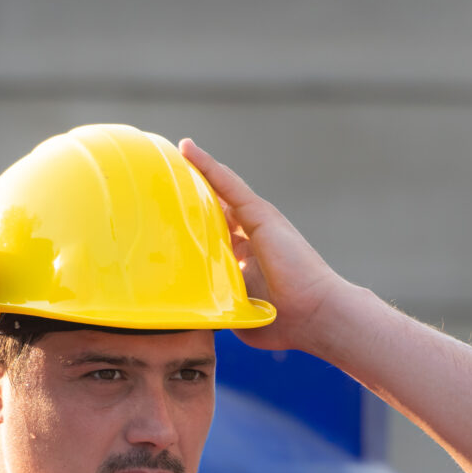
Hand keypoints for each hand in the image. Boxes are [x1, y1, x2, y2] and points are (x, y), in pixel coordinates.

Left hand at [178, 138, 349, 352]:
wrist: (314, 315)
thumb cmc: (282, 322)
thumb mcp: (237, 311)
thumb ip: (216, 303)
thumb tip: (190, 310)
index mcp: (245, 260)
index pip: (212, 236)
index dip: (191, 226)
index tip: (165, 219)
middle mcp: (250, 237)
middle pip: (212, 211)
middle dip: (188, 198)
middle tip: (157, 183)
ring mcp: (256, 223)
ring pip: (217, 192)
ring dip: (193, 174)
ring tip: (167, 155)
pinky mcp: (260, 213)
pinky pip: (227, 184)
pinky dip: (207, 166)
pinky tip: (187, 150)